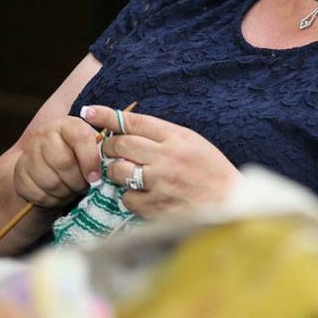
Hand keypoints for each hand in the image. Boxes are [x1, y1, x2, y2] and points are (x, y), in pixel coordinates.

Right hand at [13, 115, 100, 207]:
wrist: (46, 166)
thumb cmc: (78, 157)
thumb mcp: (92, 148)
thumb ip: (102, 151)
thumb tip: (113, 164)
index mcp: (68, 125)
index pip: (81, 137)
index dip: (90, 160)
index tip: (95, 177)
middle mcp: (45, 134)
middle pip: (64, 162)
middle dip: (78, 180)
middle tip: (84, 186)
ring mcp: (29, 153)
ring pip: (50, 181)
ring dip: (66, 191)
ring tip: (72, 189)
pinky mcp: (19, 173)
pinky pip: (38, 193)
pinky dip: (51, 199)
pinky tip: (58, 194)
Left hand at [80, 105, 240, 218]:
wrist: (229, 203)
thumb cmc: (212, 171)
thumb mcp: (194, 143)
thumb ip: (165, 137)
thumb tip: (130, 131)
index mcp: (177, 137)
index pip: (134, 121)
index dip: (107, 116)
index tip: (88, 112)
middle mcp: (166, 156)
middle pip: (120, 144)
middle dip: (107, 147)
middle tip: (108, 150)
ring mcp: (160, 182)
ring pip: (117, 170)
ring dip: (114, 171)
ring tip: (125, 173)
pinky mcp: (155, 205)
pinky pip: (126, 197)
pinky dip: (130, 196)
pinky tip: (144, 195)